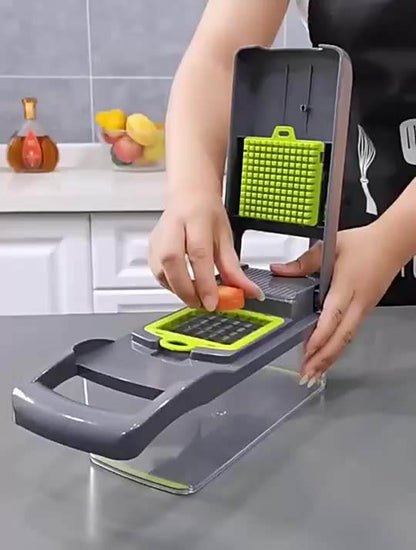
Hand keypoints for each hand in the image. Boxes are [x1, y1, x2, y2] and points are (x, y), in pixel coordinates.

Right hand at [149, 189, 262, 309]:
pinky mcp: (151, 248)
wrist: (188, 196)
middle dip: (187, 291)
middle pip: (173, 262)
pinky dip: (171, 286)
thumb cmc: (206, 213)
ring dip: (179, 291)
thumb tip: (250, 292)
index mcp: (196, 220)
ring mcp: (159, 237)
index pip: (199, 254)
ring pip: (162, 271)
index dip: (205, 282)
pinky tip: (184, 288)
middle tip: (203, 304)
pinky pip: (158, 274)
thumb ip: (235, 269)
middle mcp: (173, 227)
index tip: (213, 302)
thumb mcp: (226, 238)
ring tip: (196, 297)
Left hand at [271, 224, 402, 386]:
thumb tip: (279, 270)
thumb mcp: (330, 246)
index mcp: (346, 286)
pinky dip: (337, 348)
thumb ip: (304, 262)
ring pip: (347, 339)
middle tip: (307, 374)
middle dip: (323, 358)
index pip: (332, 315)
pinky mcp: (365, 310)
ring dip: (330, 358)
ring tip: (314, 374)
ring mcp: (363, 308)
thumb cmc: (363, 243)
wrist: (392, 243)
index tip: (307, 351)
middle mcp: (357, 302)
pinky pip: (350, 334)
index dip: (320, 335)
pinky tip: (327, 357)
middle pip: (341, 336)